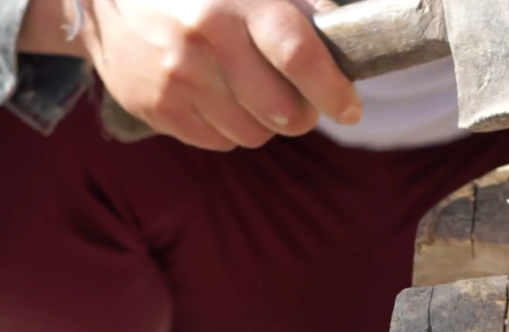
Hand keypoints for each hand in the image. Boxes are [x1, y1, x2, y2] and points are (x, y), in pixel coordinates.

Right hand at [66, 0, 361, 150]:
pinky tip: (222, 99)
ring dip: (267, 123)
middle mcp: (207, 39)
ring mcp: (178, 78)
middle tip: (305, 103)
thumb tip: (342, 36)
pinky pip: (220, 141)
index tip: (350, 107)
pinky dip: (231, 128)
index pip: (299, 55)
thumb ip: (298, 3)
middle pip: (283, 110)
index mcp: (237, 1)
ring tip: (256, 96)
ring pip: (254, 133)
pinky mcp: (157, 107)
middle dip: (305, 114)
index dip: (333, 90)